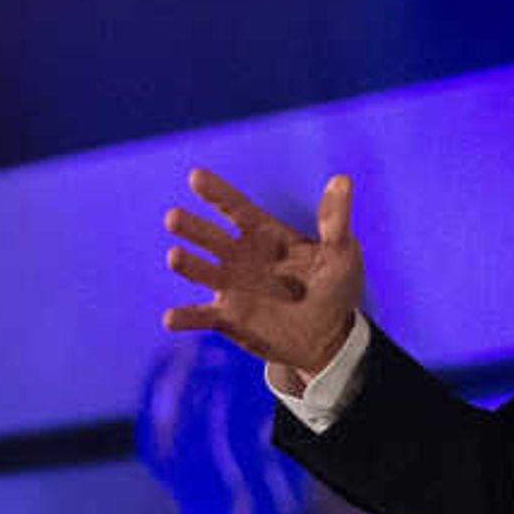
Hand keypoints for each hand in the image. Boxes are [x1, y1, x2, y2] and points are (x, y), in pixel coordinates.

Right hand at [163, 168, 363, 381]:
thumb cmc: (334, 288)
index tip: (196, 177)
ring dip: (188, 265)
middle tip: (173, 218)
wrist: (328, 337)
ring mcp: (231, 287)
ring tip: (174, 257)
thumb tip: (342, 180)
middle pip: (212, 237)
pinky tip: (171, 318)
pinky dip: (186, 318)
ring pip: (202, 272)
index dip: (217, 193)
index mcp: (265, 235)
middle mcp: (241, 257)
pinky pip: (202, 317)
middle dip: (192, 228)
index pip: (237, 208)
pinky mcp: (228, 318)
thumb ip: (335, 220)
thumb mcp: (342, 252)